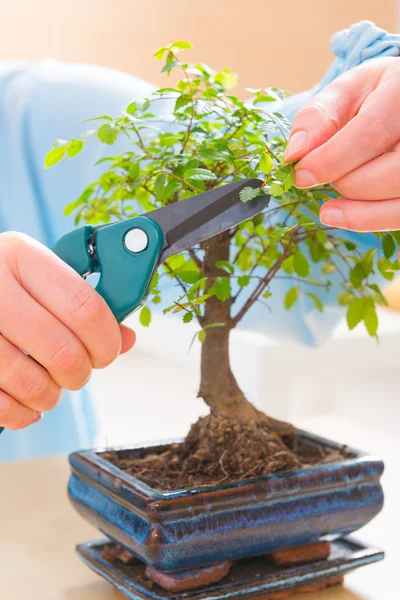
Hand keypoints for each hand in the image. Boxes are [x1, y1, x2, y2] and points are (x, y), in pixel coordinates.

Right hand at [0, 232, 135, 429]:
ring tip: (50, 386)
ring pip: (32, 383)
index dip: (107, 341)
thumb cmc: (9, 285)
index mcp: (22, 257)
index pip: (84, 309)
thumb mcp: (41, 276)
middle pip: (63, 351)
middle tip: (78, 371)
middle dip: (81, 372)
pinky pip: (1, 406)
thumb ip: (83, 303)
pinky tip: (25, 401)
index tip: (107, 351)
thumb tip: (126, 339)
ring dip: (51, 395)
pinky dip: (21, 413)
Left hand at [284, 57, 399, 231]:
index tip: (300, 175)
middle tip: (325, 179)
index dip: (330, 161)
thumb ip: (317, 117)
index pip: (371, 133)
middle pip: (392, 173)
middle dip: (348, 184)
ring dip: (360, 210)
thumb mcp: (347, 92)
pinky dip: (373, 220)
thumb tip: (295, 153)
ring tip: (329, 209)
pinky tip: (345, 216)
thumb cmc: (377, 96)